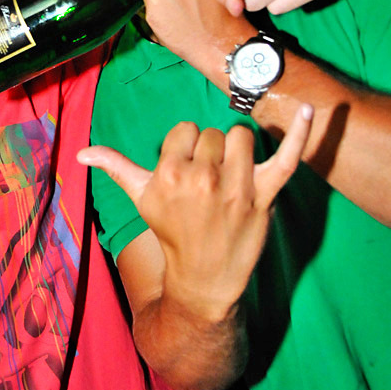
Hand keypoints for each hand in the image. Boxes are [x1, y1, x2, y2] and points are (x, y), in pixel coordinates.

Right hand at [78, 104, 312, 321]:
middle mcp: (202, 178)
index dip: (184, 147)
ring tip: (231, 177)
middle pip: (211, 132)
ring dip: (237, 151)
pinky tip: (310, 110)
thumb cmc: (172, 232)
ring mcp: (237, 187)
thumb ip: (115, 167)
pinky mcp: (266, 195)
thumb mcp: (141, 199)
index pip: (185, 129)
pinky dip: (300, 132)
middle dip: (209, 151)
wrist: (205, 278)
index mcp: (170, 174)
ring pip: (240, 136)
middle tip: (206, 184)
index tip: (184, 172)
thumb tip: (80, 154)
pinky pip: (288, 156)